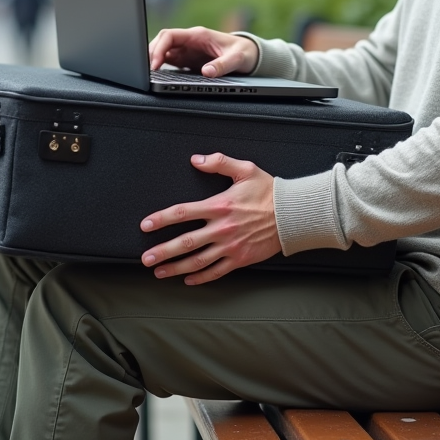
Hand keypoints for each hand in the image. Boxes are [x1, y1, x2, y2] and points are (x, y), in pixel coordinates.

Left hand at [140, 153, 281, 283]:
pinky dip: (201, 278)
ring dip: (176, 268)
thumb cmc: (270, 191)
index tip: (146, 225)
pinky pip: (217, 272)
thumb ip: (219, 162)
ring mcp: (230, 246)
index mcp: (219, 206)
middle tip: (146, 258)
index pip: (182, 212)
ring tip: (160, 272)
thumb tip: (196, 159)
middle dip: (162, 251)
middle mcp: (222, 228)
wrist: (293, 215)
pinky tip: (188, 279)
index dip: (161, 219)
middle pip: (185, 242)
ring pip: (198, 261)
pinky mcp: (240, 258)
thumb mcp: (245, 169)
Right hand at [149, 27, 258, 77]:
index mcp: (198, 35)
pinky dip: (161, 66)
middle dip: (151, 54)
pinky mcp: (188, 59)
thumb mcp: (237, 59)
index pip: (170, 35)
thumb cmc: (243, 52)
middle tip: (148, 70)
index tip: (155, 63)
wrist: (250, 54)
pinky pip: (169, 61)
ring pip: (163, 51)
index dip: (159, 48)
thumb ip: (222, 65)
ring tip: (149, 73)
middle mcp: (190, 41)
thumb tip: (207, 72)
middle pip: (162, 42)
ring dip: (154, 60)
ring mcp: (187, 50)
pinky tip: (158, 75)